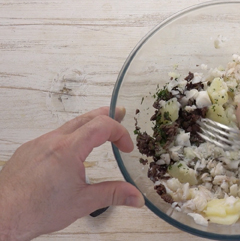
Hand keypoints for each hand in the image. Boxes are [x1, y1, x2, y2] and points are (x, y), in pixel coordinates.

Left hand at [0, 107, 143, 240]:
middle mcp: (52, 141)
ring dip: (88, 125)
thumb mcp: (83, 203)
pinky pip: (53, 136)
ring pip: (68, 125)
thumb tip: (136, 197)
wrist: (1, 216)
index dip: (120, 132)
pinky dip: (70, 136)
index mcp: (68, 149)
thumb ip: (114, 195)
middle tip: (120, 113)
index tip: (126, 147)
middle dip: (107, 115)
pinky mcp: (28, 151)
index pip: (102, 126)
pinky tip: (72, 151)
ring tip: (99, 131)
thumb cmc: (35, 210)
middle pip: (85, 117)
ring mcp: (38, 144)